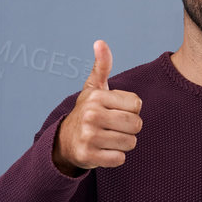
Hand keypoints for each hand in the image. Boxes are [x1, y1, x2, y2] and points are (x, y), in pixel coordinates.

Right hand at [52, 42, 143, 175]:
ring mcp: (89, 136)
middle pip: (136, 124)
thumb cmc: (87, 112)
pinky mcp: (89, 155)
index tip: (115, 111)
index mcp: (96, 97)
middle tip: (114, 127)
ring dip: (123, 143)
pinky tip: (103, 150)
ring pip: (130, 142)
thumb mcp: (93, 88)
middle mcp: (91, 115)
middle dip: (129, 128)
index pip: (137, 105)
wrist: (64, 140)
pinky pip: (120, 159)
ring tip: (109, 138)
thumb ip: (102, 66)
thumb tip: (100, 42)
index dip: (130, 110)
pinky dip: (115, 157)